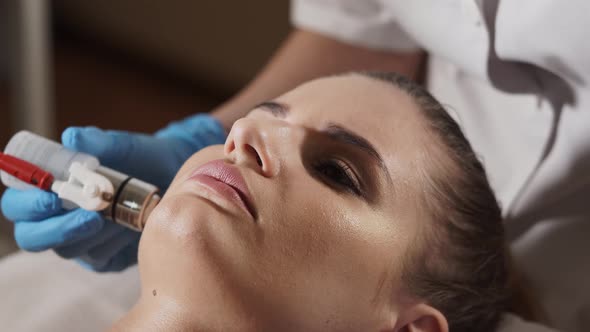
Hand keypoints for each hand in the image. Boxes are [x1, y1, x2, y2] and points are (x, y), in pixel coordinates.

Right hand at [1, 114, 225, 271]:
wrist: (177, 177)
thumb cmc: (143, 158)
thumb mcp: (125, 147)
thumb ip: (99, 142)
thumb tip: (72, 136)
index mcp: (50, 189)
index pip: (18, 205)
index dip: (27, 205)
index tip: (51, 198)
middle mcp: (57, 218)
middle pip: (32, 237)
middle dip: (58, 229)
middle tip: (91, 216)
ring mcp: (80, 242)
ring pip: (69, 250)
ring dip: (92, 234)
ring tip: (119, 215)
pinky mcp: (103, 259)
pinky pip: (99, 259)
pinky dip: (112, 244)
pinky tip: (130, 228)